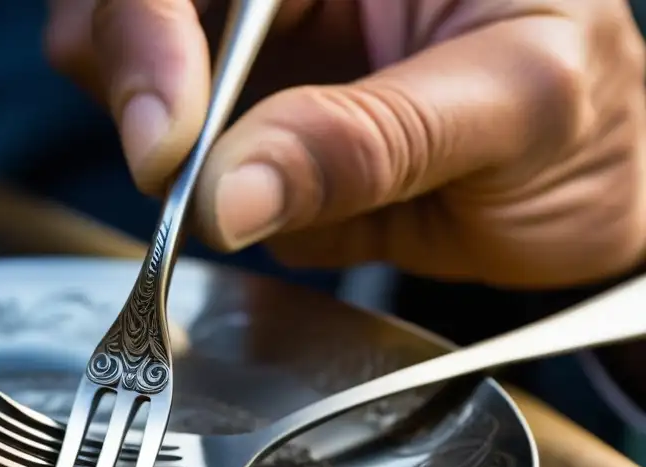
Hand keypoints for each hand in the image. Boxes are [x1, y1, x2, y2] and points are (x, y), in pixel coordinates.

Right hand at [46, 0, 645, 286]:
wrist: (577, 204)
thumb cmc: (581, 126)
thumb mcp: (513, 109)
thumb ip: (368, 143)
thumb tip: (225, 197)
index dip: (155, 27)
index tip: (168, 141)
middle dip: (130, 72)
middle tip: (166, 174)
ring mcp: (256, 47)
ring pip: (123, 53)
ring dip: (140, 125)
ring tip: (206, 187)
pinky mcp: (241, 120)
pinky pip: (162, 141)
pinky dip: (167, 180)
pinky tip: (224, 200)